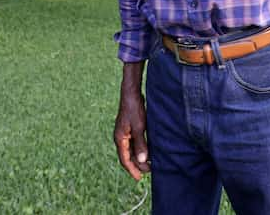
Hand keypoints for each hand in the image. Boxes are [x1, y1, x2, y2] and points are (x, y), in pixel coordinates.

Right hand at [114, 63, 149, 180]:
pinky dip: (140, 148)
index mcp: (120, 139)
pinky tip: (147, 150)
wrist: (131, 93)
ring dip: (139, 157)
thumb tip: (142, 160)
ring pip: (131, 149)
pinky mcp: (129, 128)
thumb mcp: (139, 127)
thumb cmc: (134, 109)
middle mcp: (120, 137)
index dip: (132, 169)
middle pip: (128, 156)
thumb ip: (140, 144)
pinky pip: (133, 142)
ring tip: (149, 163)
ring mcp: (124, 132)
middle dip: (137, 164)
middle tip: (149, 171)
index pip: (125, 159)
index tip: (139, 178)